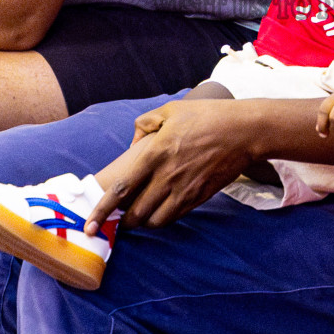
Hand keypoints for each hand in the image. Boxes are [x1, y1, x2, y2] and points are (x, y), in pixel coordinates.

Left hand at [83, 98, 257, 232]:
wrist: (245, 132)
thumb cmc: (208, 116)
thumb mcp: (171, 109)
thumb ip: (145, 124)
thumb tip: (132, 144)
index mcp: (155, 153)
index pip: (120, 189)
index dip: (100, 210)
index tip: (89, 224)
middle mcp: (167, 176)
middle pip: (134, 213)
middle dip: (121, 221)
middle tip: (116, 218)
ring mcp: (184, 190)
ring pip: (153, 221)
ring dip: (141, 222)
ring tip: (137, 216)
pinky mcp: (199, 197)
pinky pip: (173, 217)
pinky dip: (161, 219)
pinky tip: (159, 210)